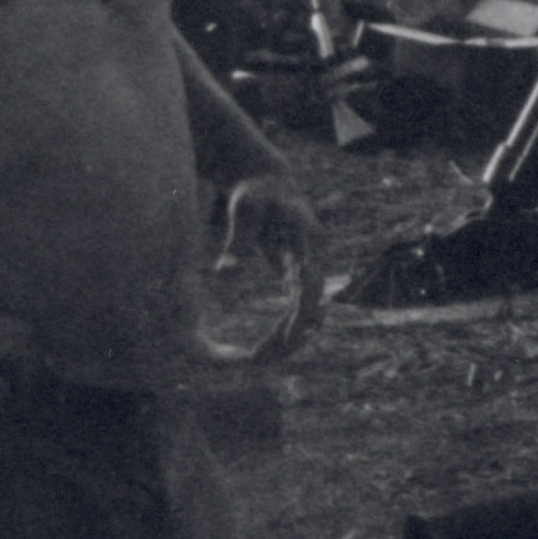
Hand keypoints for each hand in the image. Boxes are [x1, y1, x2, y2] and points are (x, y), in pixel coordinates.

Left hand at [202, 175, 321, 366]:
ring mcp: (309, 263)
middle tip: (266, 359)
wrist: (269, 179)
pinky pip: (299, 303)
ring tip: (263, 359)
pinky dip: (289, 323)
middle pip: (313, 301)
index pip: (311, 280)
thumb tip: (222, 277)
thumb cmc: (255, 192)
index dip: (303, 310)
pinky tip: (274, 346)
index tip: (290, 337)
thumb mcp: (244, 211)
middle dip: (295, 332)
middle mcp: (315, 253)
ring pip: (309, 306)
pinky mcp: (298, 270)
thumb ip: (237, 243)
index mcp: (307, 237)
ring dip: (292, 333)